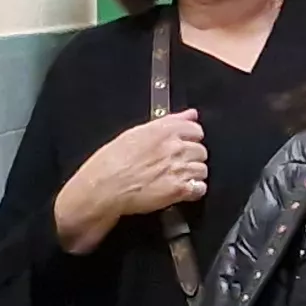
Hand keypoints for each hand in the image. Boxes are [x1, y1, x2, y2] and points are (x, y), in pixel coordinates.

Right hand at [54, 110, 208, 252]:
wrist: (103, 187)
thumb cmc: (110, 163)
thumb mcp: (136, 133)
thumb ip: (169, 121)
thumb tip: (190, 115)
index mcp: (164, 130)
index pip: (196, 130)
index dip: (190, 139)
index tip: (184, 145)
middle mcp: (174, 147)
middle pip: (201, 150)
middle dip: (191, 157)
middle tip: (175, 164)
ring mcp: (178, 168)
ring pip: (202, 169)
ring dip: (193, 174)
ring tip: (177, 178)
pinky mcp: (178, 189)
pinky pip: (200, 188)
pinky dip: (194, 190)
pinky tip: (182, 191)